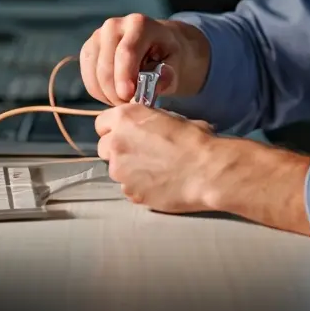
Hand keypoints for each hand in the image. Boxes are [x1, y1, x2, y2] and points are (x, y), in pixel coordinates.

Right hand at [79, 13, 210, 106]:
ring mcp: (98, 36)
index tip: (128, 97)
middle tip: (132, 106)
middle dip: (116, 92)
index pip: (126, 52)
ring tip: (126, 101)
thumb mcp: (176, 63)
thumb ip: (169, 74)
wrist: (158, 44)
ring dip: (107, 94)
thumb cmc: (168, 54)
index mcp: (139, 24)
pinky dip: (99, 92)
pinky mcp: (89, 49)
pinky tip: (115, 96)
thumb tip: (159, 84)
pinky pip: (88, 77)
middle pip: (106, 66)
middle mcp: (114, 25)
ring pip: (94, 74)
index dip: (124, 77)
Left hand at [95, 103, 218, 212]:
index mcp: (126, 118)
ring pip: (116, 169)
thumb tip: (148, 127)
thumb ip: (149, 121)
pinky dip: (139, 186)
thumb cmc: (196, 141)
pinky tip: (159, 183)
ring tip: (156, 170)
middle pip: (104, 147)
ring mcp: (119, 171)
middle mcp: (116, 143)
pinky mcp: (129, 192)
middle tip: (142, 152)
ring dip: (129, 169)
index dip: (114, 128)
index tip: (126, 132)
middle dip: (118, 149)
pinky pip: (128, 187)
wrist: (207, 172)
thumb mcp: (172, 118)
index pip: (102, 123)